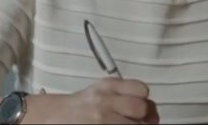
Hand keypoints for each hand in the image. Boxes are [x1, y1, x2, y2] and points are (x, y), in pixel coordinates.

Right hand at [42, 77, 158, 123]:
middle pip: (142, 107)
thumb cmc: (80, 106)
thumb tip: (152, 112)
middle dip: (144, 117)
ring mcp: (103, 118)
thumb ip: (124, 95)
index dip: (146, 101)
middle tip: (137, 121)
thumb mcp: (102, 92)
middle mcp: (105, 100)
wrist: (55, 116)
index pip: (141, 89)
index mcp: (107, 85)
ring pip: (137, 124)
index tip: (145, 110)